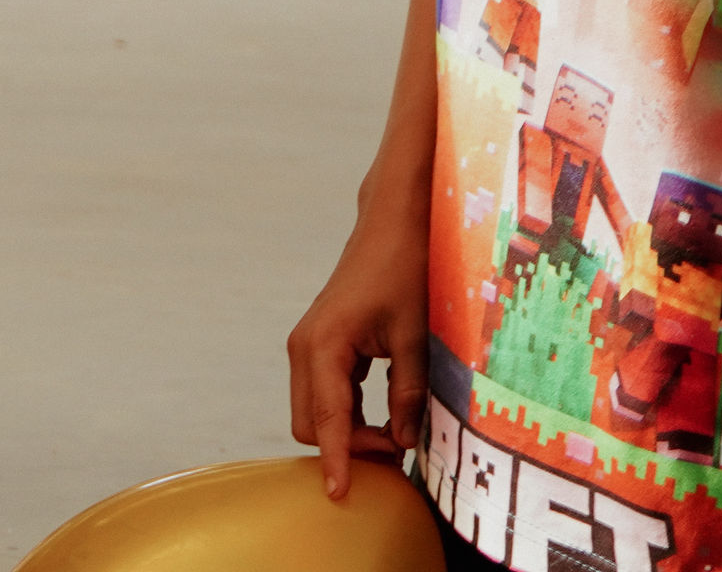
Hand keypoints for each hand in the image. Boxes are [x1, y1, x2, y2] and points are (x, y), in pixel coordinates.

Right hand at [285, 198, 428, 497]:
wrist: (394, 226)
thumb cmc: (405, 271)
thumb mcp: (415, 337)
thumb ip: (409, 394)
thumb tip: (404, 443)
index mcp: (324, 345)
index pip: (325, 419)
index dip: (336, 460)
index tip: (339, 496)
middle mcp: (306, 347)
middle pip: (310, 423)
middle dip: (346, 447)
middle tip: (397, 454)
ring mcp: (309, 346)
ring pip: (314, 411)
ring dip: (347, 433)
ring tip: (395, 438)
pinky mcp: (320, 346)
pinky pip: (323, 395)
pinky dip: (347, 416)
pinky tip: (384, 420)